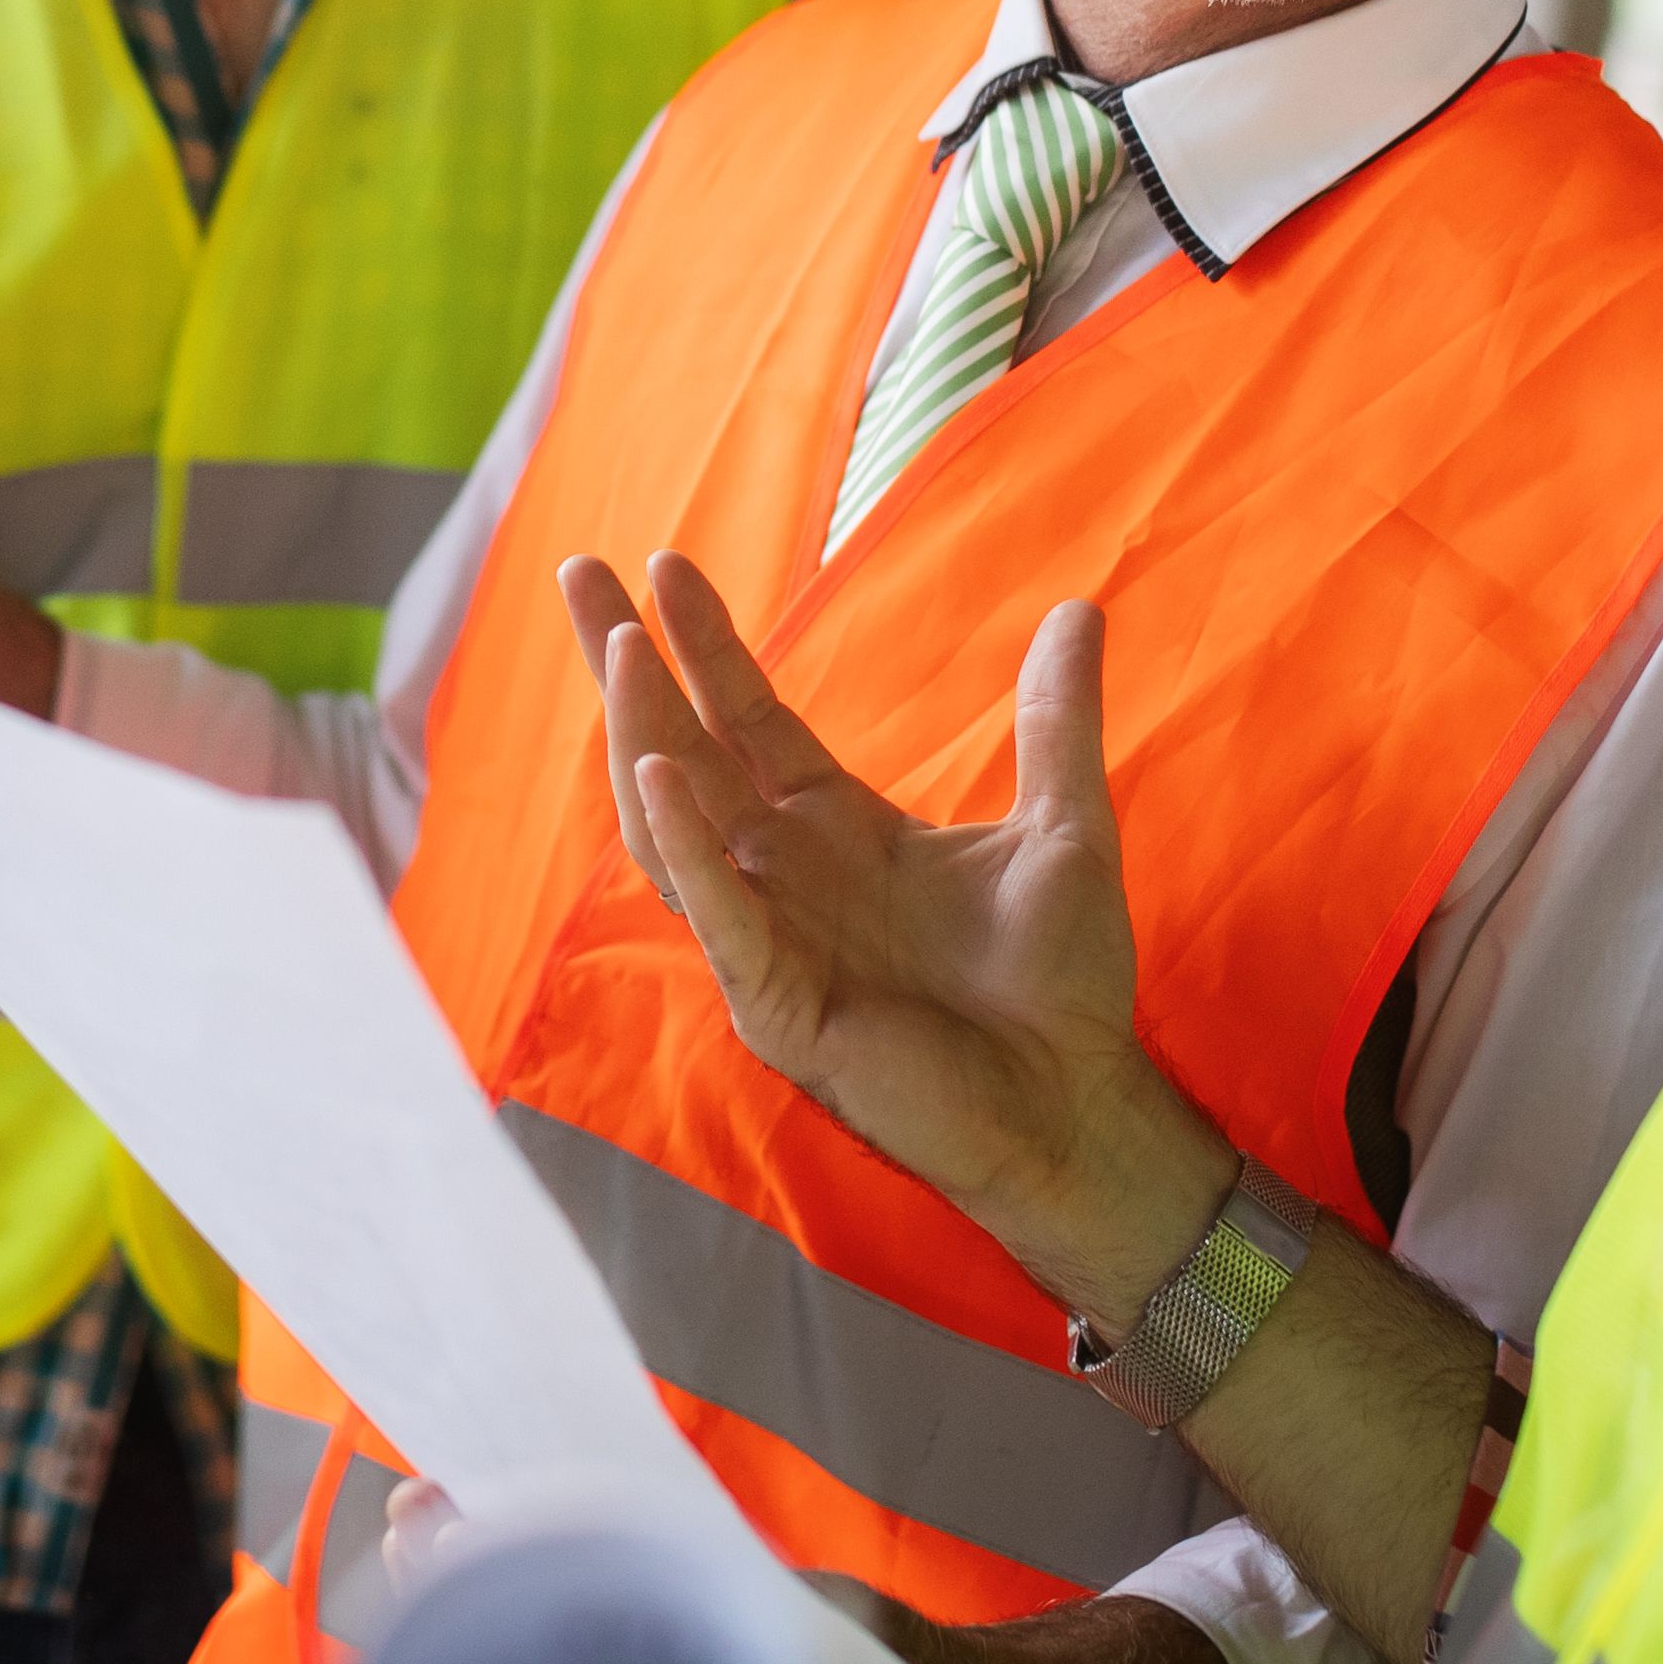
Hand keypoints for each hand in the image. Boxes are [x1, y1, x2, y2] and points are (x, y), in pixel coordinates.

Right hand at [558, 552, 1233, 1331]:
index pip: (747, 719)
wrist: (1077, 1101)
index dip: (705, 643)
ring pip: (674, 825)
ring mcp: (769, 939)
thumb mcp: (1065, 827)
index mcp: (837, 830)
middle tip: (579, 570)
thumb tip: (1083, 608)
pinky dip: (686, 849)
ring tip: (625, 647)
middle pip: (682, 749)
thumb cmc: (1061, 985)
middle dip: (629, 663)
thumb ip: (1057, 721)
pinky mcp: (776, 1004)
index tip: (664, 562)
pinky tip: (660, 776)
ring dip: (644, 734)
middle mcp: (786, 875)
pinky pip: (717, 916)